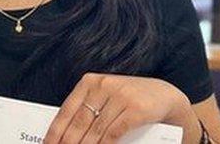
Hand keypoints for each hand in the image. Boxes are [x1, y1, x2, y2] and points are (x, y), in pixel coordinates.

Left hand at [44, 72, 196, 143]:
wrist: (164, 95)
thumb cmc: (128, 98)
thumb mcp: (105, 97)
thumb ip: (87, 109)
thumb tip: (65, 134)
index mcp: (89, 82)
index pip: (67, 110)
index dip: (56, 131)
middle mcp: (103, 86)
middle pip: (80, 122)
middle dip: (69, 142)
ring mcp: (120, 97)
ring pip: (96, 130)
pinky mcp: (136, 109)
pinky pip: (115, 133)